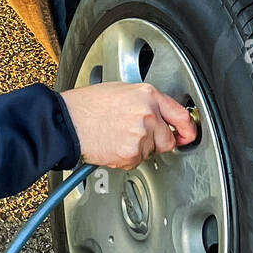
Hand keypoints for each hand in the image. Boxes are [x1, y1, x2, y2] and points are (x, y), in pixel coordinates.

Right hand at [59, 82, 197, 168]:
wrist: (65, 122)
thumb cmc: (85, 106)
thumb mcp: (119, 91)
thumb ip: (144, 103)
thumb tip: (159, 116)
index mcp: (147, 95)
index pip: (181, 115)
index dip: (187, 129)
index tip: (187, 135)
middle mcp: (148, 114)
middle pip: (167, 139)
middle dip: (155, 142)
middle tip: (135, 137)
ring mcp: (140, 135)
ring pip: (150, 152)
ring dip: (138, 149)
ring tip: (115, 137)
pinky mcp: (131, 153)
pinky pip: (136, 161)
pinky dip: (125, 157)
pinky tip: (111, 145)